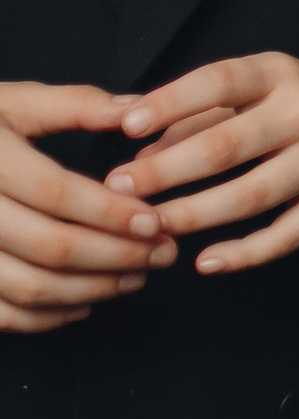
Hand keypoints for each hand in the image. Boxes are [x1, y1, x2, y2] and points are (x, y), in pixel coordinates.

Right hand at [0, 81, 177, 332]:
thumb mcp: (13, 102)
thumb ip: (75, 105)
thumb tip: (137, 109)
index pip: (56, 193)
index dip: (110, 211)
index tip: (156, 221)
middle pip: (51, 246)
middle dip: (117, 255)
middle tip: (163, 253)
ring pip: (31, 287)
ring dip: (92, 289)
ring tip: (135, 277)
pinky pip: (4, 314)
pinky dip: (48, 317)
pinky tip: (84, 303)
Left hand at [107, 54, 298, 273]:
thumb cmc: (288, 105)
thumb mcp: (249, 91)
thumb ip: (193, 119)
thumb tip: (139, 158)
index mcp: (280, 74)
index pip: (220, 82)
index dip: (171, 104)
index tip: (127, 127)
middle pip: (227, 147)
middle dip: (167, 171)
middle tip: (120, 188)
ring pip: (252, 195)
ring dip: (195, 214)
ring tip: (152, 226)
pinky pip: (287, 235)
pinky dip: (244, 253)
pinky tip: (206, 262)